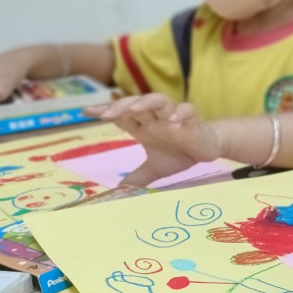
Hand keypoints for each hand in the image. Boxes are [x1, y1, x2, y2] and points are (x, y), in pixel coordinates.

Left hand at [89, 93, 221, 186]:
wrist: (206, 150)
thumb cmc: (180, 154)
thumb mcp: (155, 169)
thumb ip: (138, 177)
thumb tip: (120, 191)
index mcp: (144, 126)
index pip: (122, 115)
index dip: (105, 110)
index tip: (86, 112)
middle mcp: (156, 118)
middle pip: (136, 104)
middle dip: (120, 106)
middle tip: (106, 114)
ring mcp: (173, 117)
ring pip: (158, 101)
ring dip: (146, 102)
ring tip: (134, 109)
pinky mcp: (192, 121)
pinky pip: (187, 111)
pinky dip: (180, 113)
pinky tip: (174, 120)